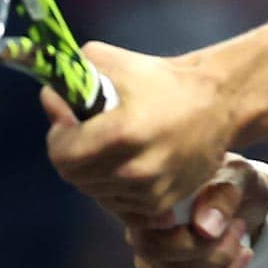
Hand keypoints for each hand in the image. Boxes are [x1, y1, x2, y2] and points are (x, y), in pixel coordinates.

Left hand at [42, 41, 239, 215]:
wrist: (218, 103)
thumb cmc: (163, 80)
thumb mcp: (114, 62)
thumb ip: (71, 78)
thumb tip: (50, 101)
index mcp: (122, 133)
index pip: (61, 153)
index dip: (59, 136)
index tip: (70, 123)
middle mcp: (135, 169)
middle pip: (74, 175)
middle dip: (74, 154)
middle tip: (90, 134)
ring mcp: (149, 190)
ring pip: (94, 190)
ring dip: (95, 171)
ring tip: (115, 147)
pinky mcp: (160, 204)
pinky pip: (117, 203)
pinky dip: (116, 186)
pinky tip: (130, 163)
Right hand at [124, 154, 267, 267]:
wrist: (244, 196)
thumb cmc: (233, 179)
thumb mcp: (236, 176)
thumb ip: (221, 196)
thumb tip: (204, 229)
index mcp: (147, 195)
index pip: (146, 221)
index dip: (176, 229)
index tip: (216, 224)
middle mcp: (139, 225)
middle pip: (156, 252)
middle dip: (206, 248)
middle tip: (238, 226)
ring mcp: (150, 252)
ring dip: (219, 262)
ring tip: (240, 235)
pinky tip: (243, 254)